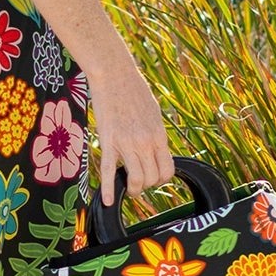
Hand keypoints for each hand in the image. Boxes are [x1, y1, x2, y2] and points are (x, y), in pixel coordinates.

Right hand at [88, 49, 175, 204]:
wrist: (114, 75)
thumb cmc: (133, 90)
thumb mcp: (153, 113)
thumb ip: (155, 133)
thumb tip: (156, 149)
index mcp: (159, 135)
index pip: (167, 170)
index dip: (160, 179)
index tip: (152, 178)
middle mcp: (146, 142)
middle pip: (151, 178)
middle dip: (145, 186)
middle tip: (137, 184)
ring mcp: (127, 143)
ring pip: (135, 179)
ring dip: (132, 189)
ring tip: (127, 189)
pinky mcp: (108, 141)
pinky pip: (108, 170)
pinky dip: (108, 188)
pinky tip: (108, 200)